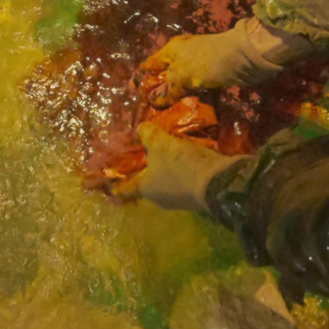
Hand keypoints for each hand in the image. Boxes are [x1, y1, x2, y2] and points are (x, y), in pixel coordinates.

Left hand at [117, 122, 244, 211]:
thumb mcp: (161, 144)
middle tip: (146, 153)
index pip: (125, 189)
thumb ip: (149, 135)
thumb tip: (140, 129)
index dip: (116, 184)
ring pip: (168, 182)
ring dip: (167, 169)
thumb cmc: (180, 165)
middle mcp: (160, 198)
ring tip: (169, 150)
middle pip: (148, 183)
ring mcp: (180, 200)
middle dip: (147, 170)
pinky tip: (188, 156)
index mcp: (146, 189)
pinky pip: (184, 180)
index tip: (109, 181)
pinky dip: (183, 170)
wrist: (219, 182)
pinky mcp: (198, 195)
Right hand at [140, 19, 286, 106]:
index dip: (143, 77)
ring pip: (182, 82)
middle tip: (152, 110)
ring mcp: (198, 63)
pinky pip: (197, 87)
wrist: (242, 57)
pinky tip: (190, 109)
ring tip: (169, 114)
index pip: (150, 63)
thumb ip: (168, 90)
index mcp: (171, 50)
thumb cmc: (206, 62)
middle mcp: (182, 55)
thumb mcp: (182, 76)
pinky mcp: (212, 73)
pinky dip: (194, 96)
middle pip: (166, 74)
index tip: (135, 92)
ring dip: (178, 95)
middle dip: (160, 90)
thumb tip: (155, 103)